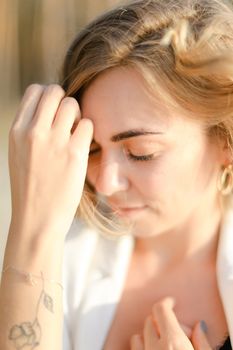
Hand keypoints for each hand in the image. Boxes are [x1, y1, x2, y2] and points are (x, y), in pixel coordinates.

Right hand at [8, 84, 92, 239]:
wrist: (37, 219)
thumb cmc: (30, 187)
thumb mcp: (19, 153)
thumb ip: (30, 130)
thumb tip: (51, 108)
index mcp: (17, 131)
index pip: (35, 90)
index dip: (48, 97)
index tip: (54, 111)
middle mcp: (33, 132)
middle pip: (55, 92)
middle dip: (64, 101)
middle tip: (67, 120)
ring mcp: (54, 142)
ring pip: (72, 104)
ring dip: (77, 116)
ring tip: (75, 134)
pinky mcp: (74, 154)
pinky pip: (87, 125)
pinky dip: (87, 132)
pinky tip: (82, 147)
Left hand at [130, 298, 211, 349]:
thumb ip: (202, 343)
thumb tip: (199, 325)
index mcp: (173, 343)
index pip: (161, 310)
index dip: (166, 302)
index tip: (171, 302)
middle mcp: (154, 349)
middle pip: (151, 321)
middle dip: (163, 322)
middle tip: (178, 334)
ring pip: (138, 335)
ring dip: (149, 336)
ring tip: (164, 344)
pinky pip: (134, 347)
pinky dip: (141, 345)